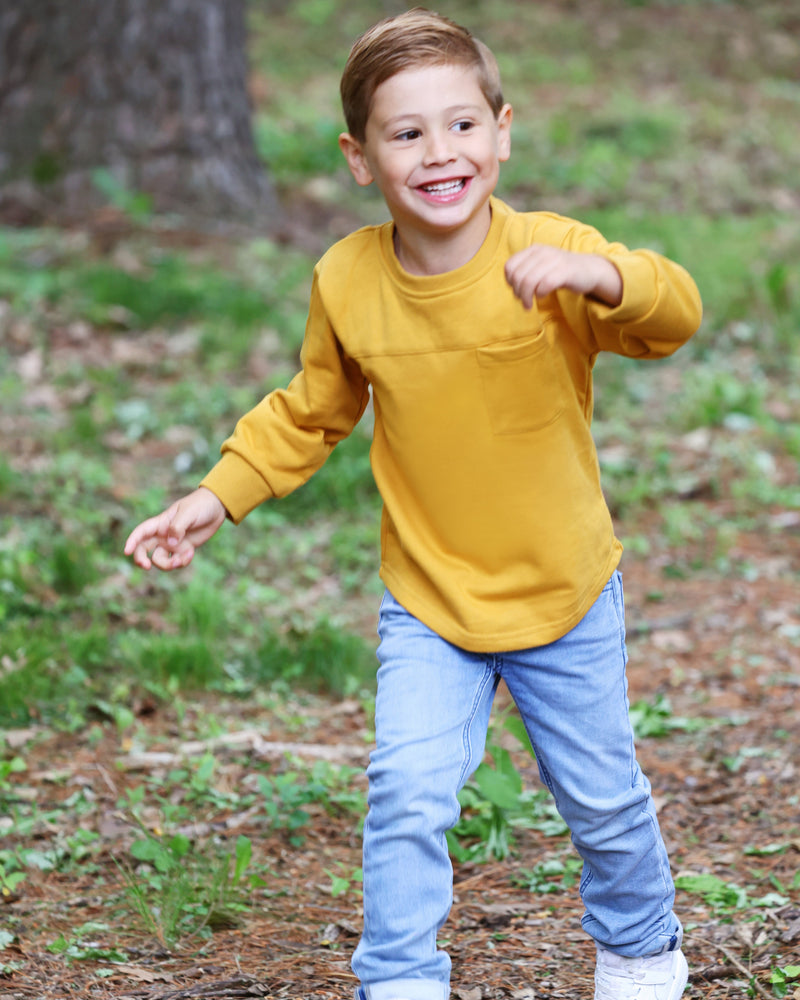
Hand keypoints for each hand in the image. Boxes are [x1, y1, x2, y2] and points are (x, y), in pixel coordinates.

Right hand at [123, 487, 226, 570]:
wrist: (217, 507)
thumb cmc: (200, 505)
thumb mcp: (188, 513)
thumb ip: (178, 527)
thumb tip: (169, 543)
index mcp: (161, 523)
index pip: (141, 532)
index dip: (132, 541)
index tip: (126, 552)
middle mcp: (163, 535)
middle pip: (144, 550)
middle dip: (141, 560)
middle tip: (146, 566)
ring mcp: (173, 543)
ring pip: (160, 560)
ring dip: (167, 565)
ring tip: (179, 560)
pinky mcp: (184, 549)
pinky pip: (177, 561)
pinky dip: (182, 562)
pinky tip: (191, 554)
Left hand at [505, 245, 622, 309]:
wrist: (589, 270)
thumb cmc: (561, 272)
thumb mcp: (540, 266)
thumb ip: (526, 272)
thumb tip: (512, 287)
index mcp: (534, 250)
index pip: (510, 266)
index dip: (509, 282)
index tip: (516, 290)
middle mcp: (543, 252)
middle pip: (518, 276)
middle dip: (517, 292)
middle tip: (524, 301)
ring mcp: (554, 260)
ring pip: (528, 281)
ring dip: (526, 297)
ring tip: (529, 305)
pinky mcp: (565, 271)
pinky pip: (544, 284)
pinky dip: (540, 294)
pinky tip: (542, 296)